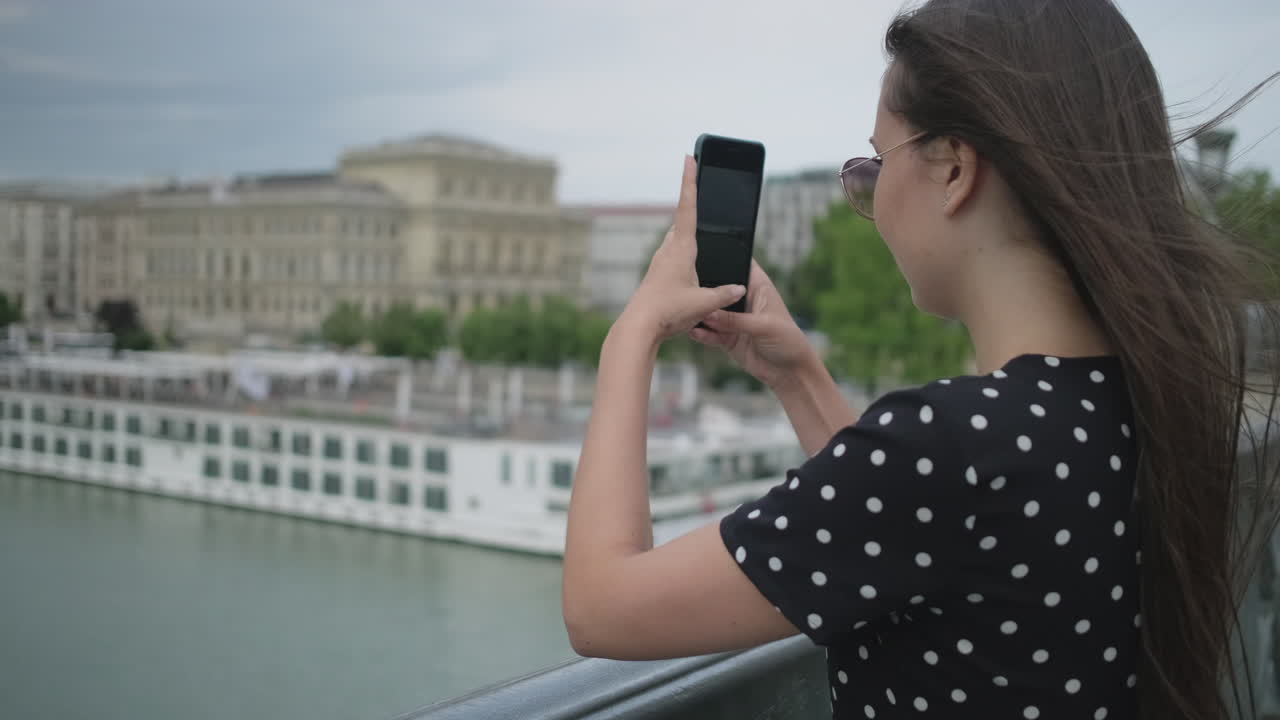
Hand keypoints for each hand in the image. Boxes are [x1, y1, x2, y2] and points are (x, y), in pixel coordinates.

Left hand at [622, 155, 746, 342]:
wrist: (638, 328)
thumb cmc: (669, 312)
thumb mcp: (704, 304)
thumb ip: (724, 294)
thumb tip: (739, 287)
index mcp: (681, 248)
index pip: (687, 207)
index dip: (690, 181)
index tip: (689, 158)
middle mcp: (668, 251)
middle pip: (681, 220)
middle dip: (690, 204)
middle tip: (696, 184)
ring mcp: (660, 263)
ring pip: (676, 240)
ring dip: (687, 232)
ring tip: (699, 226)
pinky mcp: (657, 277)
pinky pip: (674, 258)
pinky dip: (684, 255)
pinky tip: (690, 267)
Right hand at [688, 257, 814, 390]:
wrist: (790, 372)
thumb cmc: (788, 341)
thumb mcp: (764, 326)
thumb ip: (735, 320)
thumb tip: (709, 313)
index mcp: (758, 287)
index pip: (739, 264)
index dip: (724, 257)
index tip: (702, 256)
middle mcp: (744, 301)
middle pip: (720, 289)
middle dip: (705, 289)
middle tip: (689, 290)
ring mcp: (734, 320)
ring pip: (711, 312)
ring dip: (700, 313)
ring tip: (687, 313)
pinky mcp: (727, 338)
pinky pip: (710, 333)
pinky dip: (702, 333)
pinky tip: (693, 331)